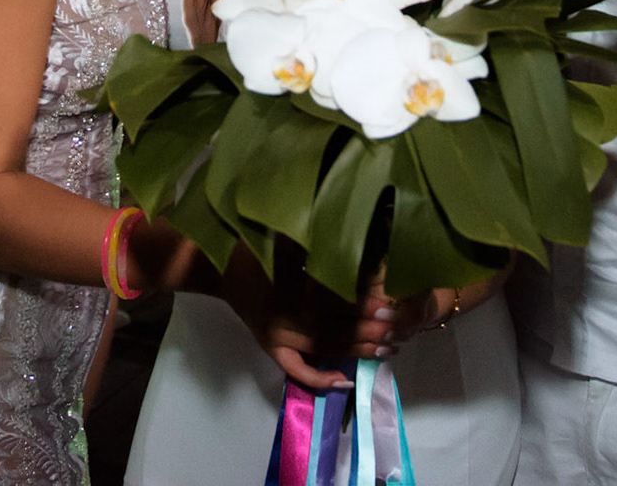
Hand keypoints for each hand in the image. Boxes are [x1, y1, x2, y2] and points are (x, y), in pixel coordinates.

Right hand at [217, 249, 400, 390]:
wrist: (220, 268)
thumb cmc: (255, 247)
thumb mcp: (285, 238)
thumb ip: (314, 242)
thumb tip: (348, 236)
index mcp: (292, 285)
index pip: (337, 300)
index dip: (365, 304)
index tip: (390, 304)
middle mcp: (287, 314)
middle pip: (335, 327)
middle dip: (368, 330)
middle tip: (396, 331)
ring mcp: (278, 335)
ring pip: (324, 348)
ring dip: (356, 352)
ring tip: (386, 351)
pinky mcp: (270, 347)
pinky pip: (296, 369)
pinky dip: (319, 379)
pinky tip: (344, 380)